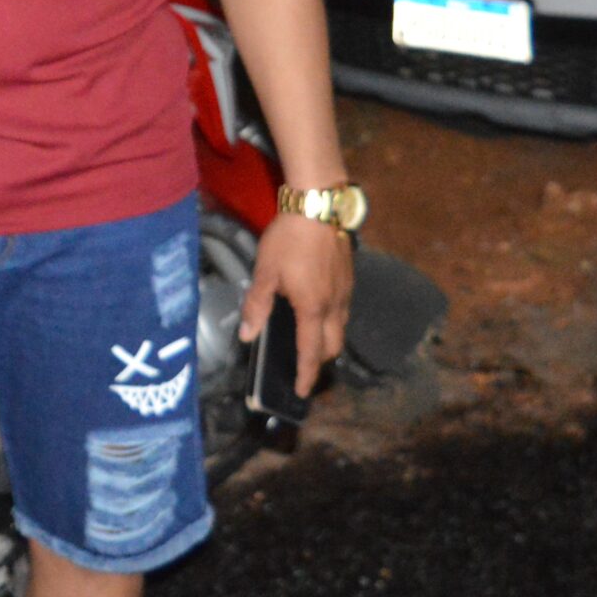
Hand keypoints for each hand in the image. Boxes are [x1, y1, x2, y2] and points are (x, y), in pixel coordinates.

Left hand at [239, 215, 353, 399]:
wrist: (318, 205)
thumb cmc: (289, 239)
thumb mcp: (265, 272)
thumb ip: (256, 306)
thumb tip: (248, 336)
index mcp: (313, 308)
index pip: (311, 352)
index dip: (306, 375)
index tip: (302, 392)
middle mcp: (335, 304)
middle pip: (333, 345)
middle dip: (319, 360)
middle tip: (303, 366)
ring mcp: (346, 290)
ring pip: (341, 326)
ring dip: (327, 339)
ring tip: (310, 340)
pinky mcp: (349, 276)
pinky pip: (343, 308)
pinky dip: (332, 320)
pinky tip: (317, 309)